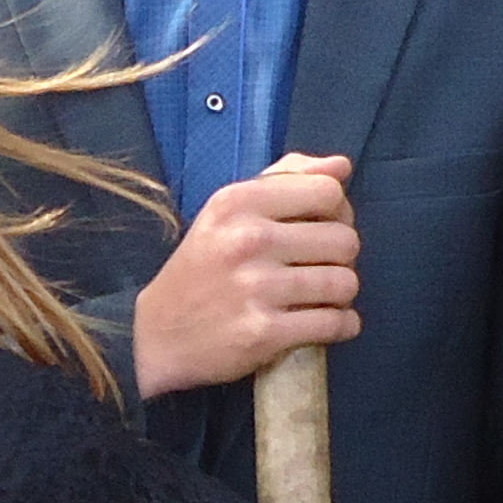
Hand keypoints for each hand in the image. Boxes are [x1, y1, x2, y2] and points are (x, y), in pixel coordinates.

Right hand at [131, 153, 359, 398]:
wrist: (158, 335)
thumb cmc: (203, 267)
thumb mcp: (228, 210)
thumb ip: (285, 179)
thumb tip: (341, 166)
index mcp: (237, 202)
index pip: (328, 192)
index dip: (337, 211)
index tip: (321, 228)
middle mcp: (247, 239)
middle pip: (345, 240)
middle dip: (341, 257)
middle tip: (320, 267)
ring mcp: (256, 288)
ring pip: (344, 283)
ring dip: (342, 294)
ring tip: (321, 298)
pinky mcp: (264, 333)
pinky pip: (334, 323)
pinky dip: (342, 326)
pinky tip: (327, 322)